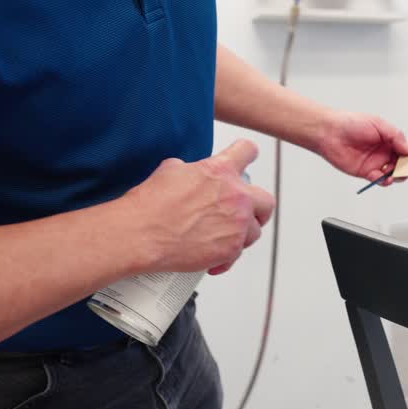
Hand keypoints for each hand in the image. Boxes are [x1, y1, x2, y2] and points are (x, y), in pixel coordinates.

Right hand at [123, 140, 274, 275]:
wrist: (141, 234)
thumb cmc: (151, 205)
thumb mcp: (170, 170)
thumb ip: (192, 170)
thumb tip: (193, 175)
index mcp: (221, 171)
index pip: (247, 151)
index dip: (246, 154)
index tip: (245, 159)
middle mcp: (235, 197)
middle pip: (266, 201)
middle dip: (259, 208)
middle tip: (248, 213)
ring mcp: (236, 225)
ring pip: (254, 231)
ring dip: (242, 233)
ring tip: (223, 237)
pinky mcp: (230, 250)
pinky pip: (237, 254)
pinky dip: (226, 257)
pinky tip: (214, 258)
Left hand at [316, 111, 407, 187]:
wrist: (329, 132)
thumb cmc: (350, 123)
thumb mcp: (378, 124)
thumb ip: (395, 137)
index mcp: (388, 139)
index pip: (406, 148)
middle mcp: (384, 151)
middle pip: (402, 163)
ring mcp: (375, 162)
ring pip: (393, 174)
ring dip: (397, 175)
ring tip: (397, 173)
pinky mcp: (365, 172)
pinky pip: (379, 180)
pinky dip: (384, 181)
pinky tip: (384, 177)